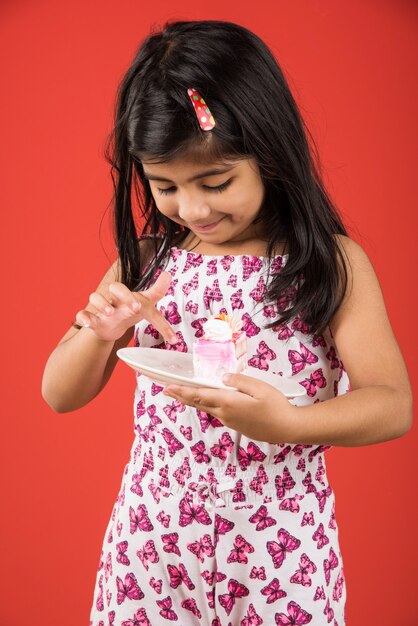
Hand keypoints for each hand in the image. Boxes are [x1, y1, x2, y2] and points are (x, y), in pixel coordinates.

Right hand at [75, 271, 176, 342]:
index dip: (146, 303)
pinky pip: (82, 314)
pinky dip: (83, 317)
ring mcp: (101, 308)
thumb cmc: (128, 312)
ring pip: (96, 298)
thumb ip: (157, 292)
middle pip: (116, 287)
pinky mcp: (91, 319)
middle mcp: (114, 299)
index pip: (138, 295)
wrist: (111, 328)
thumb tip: (168, 274)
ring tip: (110, 313)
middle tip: (136, 307)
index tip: (151, 313)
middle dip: (125, 295)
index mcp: (129, 295)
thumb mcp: (145, 305)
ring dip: (103, 304)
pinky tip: (88, 322)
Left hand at [163, 372, 297, 442]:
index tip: (167, 388)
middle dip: (182, 396)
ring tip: (184, 394)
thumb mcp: (259, 387)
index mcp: (228, 402)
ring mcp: (230, 422)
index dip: (182, 391)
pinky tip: (210, 401)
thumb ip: (239, 380)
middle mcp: (225, 414)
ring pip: (208, 409)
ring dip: (195, 401)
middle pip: (199, 403)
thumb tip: (223, 377)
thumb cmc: (276, 406)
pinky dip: (208, 406)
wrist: (288, 428)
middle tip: (167, 390)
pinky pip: (218, 413)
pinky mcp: (237, 425)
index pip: (199, 395)